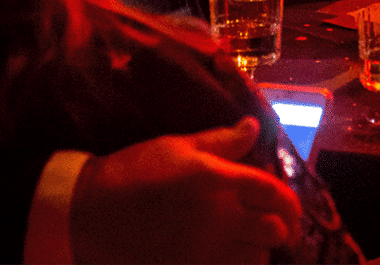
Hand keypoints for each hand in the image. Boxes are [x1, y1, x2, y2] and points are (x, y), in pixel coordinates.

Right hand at [71, 117, 302, 264]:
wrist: (87, 215)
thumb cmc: (134, 171)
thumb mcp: (179, 147)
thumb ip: (222, 142)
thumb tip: (253, 127)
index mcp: (219, 181)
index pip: (273, 194)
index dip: (290, 203)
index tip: (292, 209)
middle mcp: (219, 219)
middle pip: (272, 231)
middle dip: (278, 228)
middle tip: (273, 227)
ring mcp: (204, 253)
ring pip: (253, 260)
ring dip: (257, 252)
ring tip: (248, 245)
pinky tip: (224, 258)